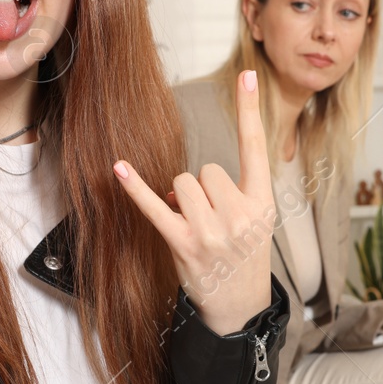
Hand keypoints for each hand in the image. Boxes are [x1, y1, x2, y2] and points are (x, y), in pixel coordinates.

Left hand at [113, 69, 272, 335]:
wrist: (239, 309)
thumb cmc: (243, 258)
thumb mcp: (256, 223)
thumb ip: (232, 193)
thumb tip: (185, 184)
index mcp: (262, 204)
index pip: (256, 148)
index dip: (250, 110)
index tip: (246, 74)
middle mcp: (240, 214)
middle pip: (205, 170)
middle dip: (202, 189)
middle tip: (213, 221)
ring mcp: (211, 231)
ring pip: (182, 183)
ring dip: (181, 199)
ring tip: (195, 227)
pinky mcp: (182, 244)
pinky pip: (155, 207)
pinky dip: (136, 189)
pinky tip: (119, 169)